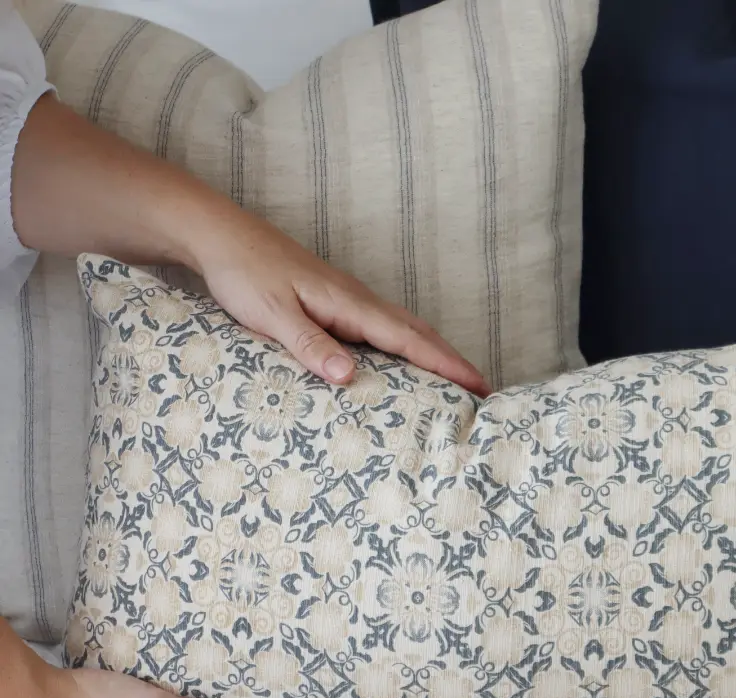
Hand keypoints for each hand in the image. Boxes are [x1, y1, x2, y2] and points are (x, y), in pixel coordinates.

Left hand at [193, 213, 492, 396]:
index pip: (410, 339)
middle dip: (452, 361)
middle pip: (419, 333)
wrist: (220, 236)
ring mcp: (348, 300)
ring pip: (404, 330)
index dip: (446, 364)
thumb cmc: (245, 273)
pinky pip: (383, 329)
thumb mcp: (272, 314)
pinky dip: (408, 347)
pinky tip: (404, 362)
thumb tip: (349, 376)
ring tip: (456, 381)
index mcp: (350, 304)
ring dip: (434, 354)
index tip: (478, 384)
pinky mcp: (335, 303)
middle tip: (482, 389)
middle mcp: (358, 301)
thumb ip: (310, 344)